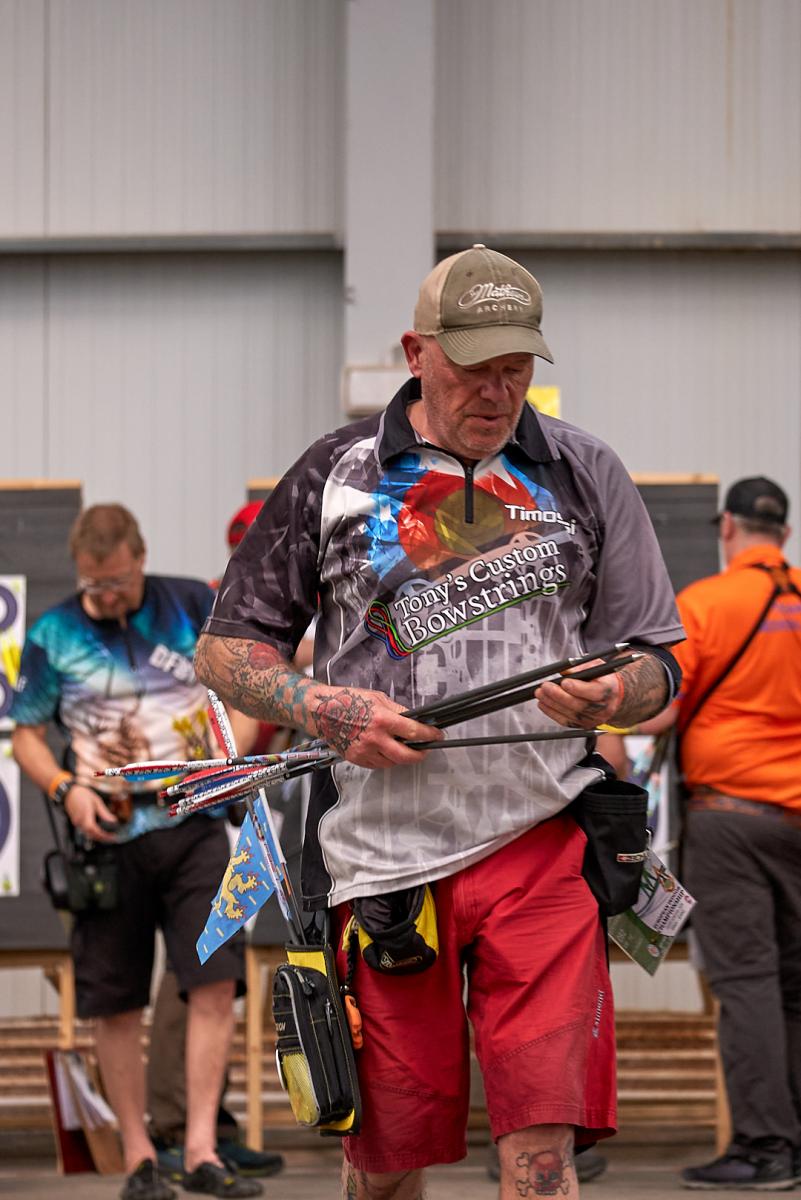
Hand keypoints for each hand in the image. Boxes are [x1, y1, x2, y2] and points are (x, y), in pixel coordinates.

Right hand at [64, 785, 119, 842]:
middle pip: (91, 834)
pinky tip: (99, 831)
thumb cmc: (83, 795)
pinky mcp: (76, 823)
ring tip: (107, 836)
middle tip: (112, 838)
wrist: (70, 793)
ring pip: (87, 834)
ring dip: (97, 837)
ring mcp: (77, 823)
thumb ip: (104, 813)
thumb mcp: (97, 801)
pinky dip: (92, 833)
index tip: (111, 836)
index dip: (102, 834)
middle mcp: (80, 820)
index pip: (93, 829)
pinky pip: (85, 831)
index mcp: (85, 814)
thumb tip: (113, 821)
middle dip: (102, 838)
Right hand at [313, 687, 442, 768]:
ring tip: (404, 748)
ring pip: (393, 762)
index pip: (413, 731)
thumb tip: (413, 719)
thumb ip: (396, 711)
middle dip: (420, 754)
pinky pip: (378, 764)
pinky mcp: (357, 759)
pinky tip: (387, 750)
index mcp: (382, 719)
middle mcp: (375, 738)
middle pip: (406, 756)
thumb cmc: (347, 700)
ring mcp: (365, 751)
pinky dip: (386, 759)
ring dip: (402, 757)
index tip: (437, 735)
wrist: (321, 711)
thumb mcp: (377, 698)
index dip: (429, 734)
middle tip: (425, 749)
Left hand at [536, 659, 623, 729]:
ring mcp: (594, 719)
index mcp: (609, 691)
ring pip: (570, 714)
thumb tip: (564, 671)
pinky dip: (552, 713)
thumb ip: (580, 668)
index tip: (564, 682)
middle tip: (545, 687)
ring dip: (552, 704)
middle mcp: (603, 708)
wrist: (613, 697)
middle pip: (579, 705)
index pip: (594, 692)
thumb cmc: (603, 679)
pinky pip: (566, 722)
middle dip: (559, 696)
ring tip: (540, 694)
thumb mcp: (596, 666)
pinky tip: (544, 704)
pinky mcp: (584, 725)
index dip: (578, 688)